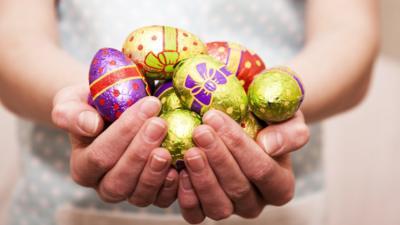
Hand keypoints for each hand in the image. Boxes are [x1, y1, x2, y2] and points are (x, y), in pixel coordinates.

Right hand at [52, 84, 177, 207]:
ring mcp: (129, 192)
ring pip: (139, 195)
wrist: (114, 112)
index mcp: (83, 166)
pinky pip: (161, 200)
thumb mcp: (73, 102)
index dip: (124, 132)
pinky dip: (172, 187)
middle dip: (141, 152)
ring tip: (168, 148)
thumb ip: (73, 114)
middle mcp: (103, 185)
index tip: (149, 105)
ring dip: (155, 172)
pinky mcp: (152, 194)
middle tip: (160, 124)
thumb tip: (90, 125)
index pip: (100, 156)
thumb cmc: (93, 106)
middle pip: (119, 180)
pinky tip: (180, 167)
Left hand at [177, 110, 308, 222]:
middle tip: (200, 131)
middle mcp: (257, 202)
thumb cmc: (267, 121)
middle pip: (238, 188)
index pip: (262, 170)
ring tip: (190, 151)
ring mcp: (231, 209)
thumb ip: (289, 132)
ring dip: (202, 178)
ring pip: (218, 207)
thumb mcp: (288, 118)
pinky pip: (196, 215)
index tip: (215, 118)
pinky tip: (180, 171)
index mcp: (281, 184)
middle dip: (217, 157)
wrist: (245, 124)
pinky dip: (187, 197)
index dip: (239, 146)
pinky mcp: (206, 210)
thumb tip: (269, 146)